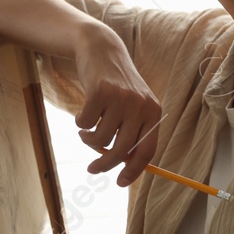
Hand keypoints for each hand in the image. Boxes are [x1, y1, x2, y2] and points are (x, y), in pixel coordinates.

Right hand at [72, 26, 160, 186]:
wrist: (101, 50)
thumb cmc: (116, 85)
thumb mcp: (131, 107)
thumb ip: (131, 133)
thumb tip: (122, 165)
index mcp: (154, 112)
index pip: (147, 150)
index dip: (134, 170)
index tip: (120, 183)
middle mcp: (141, 105)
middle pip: (121, 149)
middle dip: (104, 164)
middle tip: (92, 169)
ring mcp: (121, 98)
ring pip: (100, 138)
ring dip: (88, 138)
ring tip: (86, 130)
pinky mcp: (101, 91)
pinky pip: (85, 123)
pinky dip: (80, 123)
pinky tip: (83, 112)